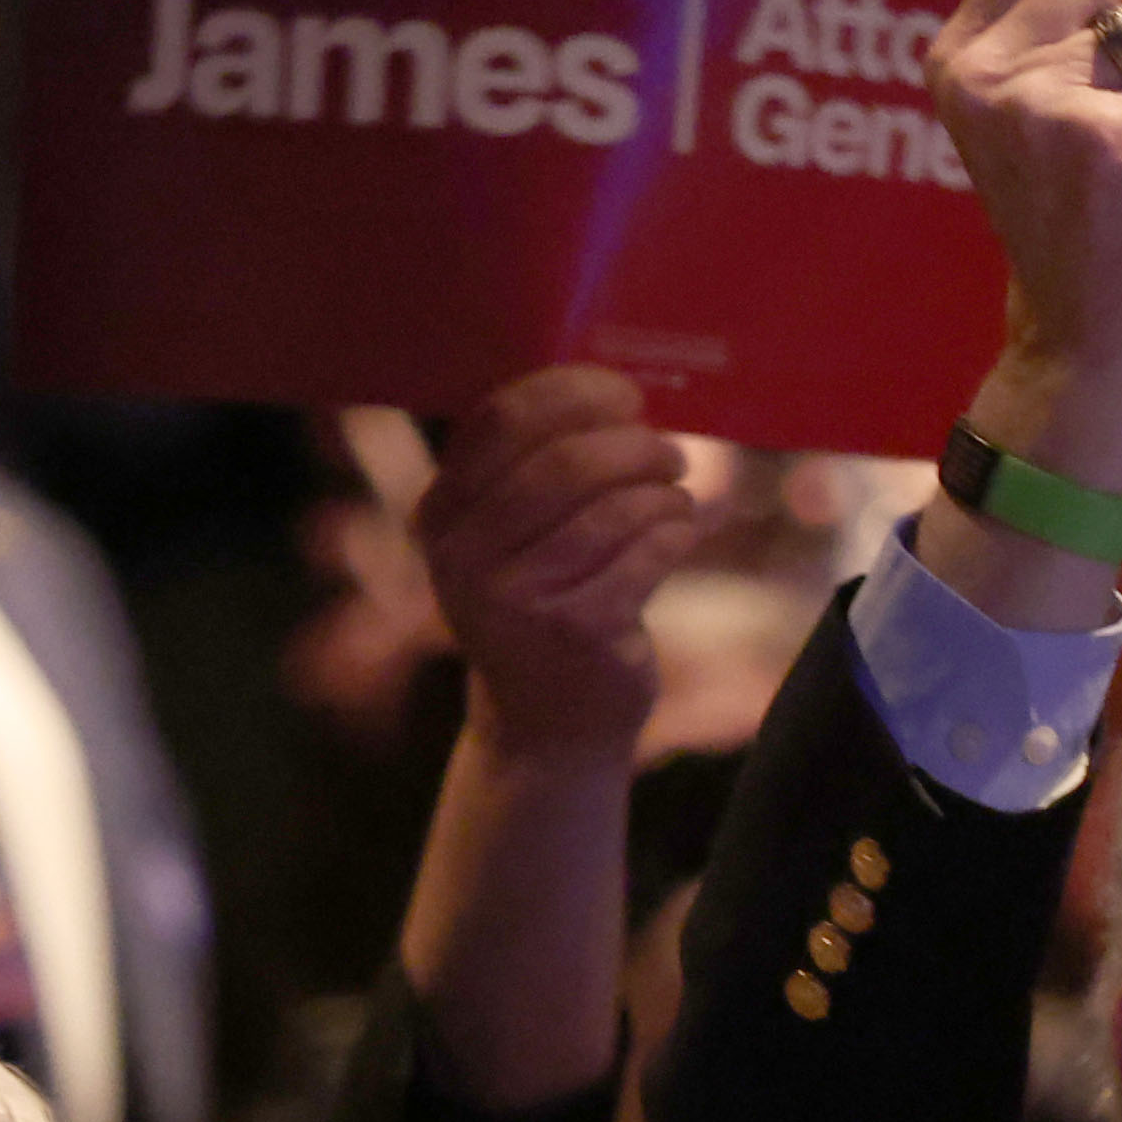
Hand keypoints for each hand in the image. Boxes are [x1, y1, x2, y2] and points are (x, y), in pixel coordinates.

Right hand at [417, 369, 706, 760]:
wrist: (545, 731)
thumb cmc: (540, 608)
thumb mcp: (507, 542)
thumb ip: (534, 468)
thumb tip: (613, 391)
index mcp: (441, 515)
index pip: (500, 420)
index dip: (570, 392)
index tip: (624, 394)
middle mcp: (463, 556)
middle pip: (563, 461)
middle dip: (631, 444)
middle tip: (667, 451)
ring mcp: (516, 599)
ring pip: (612, 507)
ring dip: (662, 490)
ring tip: (676, 494)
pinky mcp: (575, 631)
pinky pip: (645, 551)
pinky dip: (676, 529)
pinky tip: (679, 531)